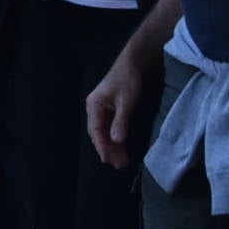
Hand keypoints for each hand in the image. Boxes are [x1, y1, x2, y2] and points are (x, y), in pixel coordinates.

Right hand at [86, 53, 155, 168]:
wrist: (134, 62)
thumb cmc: (128, 79)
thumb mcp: (126, 101)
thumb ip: (121, 121)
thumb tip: (117, 140)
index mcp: (94, 105)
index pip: (96, 130)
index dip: (102, 146)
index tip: (108, 160)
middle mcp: (96, 109)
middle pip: (99, 134)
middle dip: (109, 150)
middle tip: (118, 165)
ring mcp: (104, 110)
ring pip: (106, 133)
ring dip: (114, 146)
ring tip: (122, 161)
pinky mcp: (113, 110)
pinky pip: (112, 128)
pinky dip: (118, 139)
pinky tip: (123, 148)